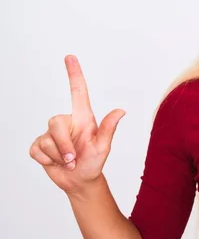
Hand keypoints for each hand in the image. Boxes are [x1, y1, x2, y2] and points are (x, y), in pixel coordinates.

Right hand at [29, 55, 125, 194]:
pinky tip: (56, 163)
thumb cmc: (94, 162)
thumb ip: (109, 129)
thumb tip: (121, 111)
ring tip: (69, 161)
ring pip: (46, 139)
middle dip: (63, 144)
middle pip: (55, 122)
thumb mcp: (103, 147)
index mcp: (83, 118)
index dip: (74, 73)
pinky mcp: (40, 146)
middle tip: (74, 159)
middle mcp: (67, 122)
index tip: (70, 57)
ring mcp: (52, 134)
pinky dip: (47, 160)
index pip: (77, 91)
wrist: (80, 181)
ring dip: (58, 155)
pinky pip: (37, 150)